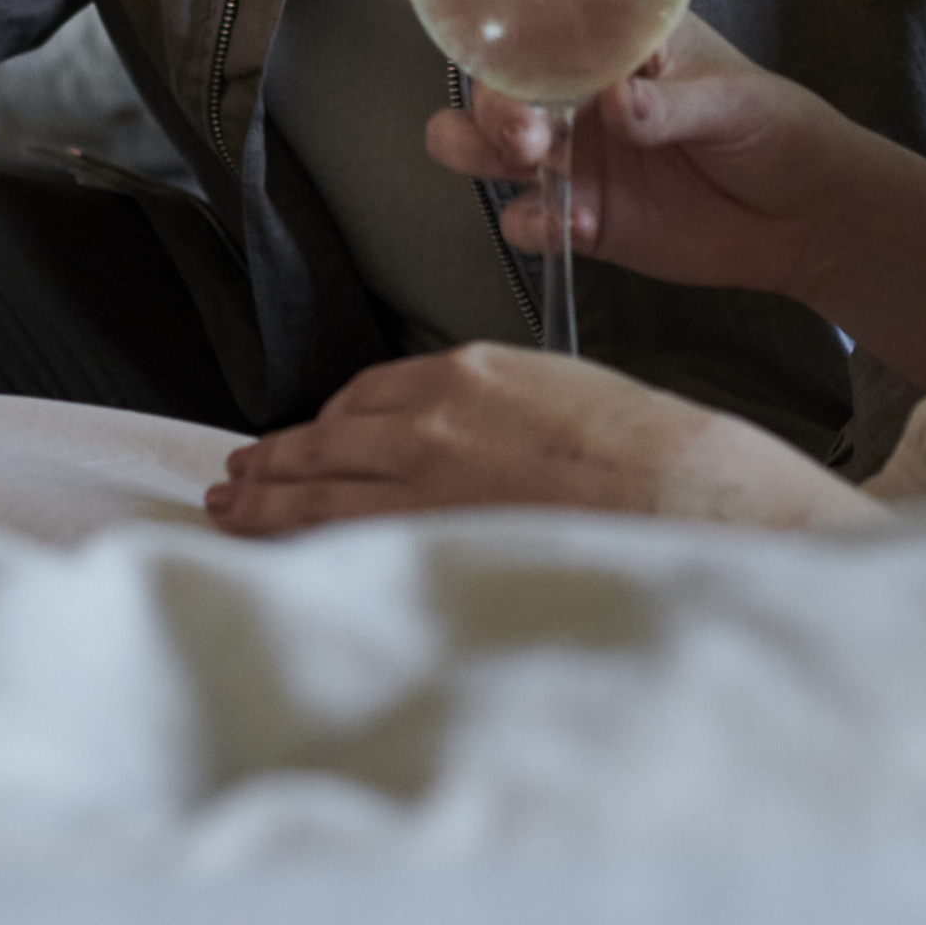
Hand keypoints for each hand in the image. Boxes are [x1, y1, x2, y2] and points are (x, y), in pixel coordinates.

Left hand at [204, 342, 871, 538]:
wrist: (693, 496)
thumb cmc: (653, 455)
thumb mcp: (564, 396)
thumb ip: (497, 415)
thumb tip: (465, 449)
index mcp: (468, 374)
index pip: (368, 394)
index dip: (327, 421)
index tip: (307, 436)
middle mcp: (429, 421)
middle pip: (327, 440)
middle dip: (276, 460)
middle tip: (237, 477)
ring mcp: (421, 484)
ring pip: (318, 489)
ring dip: (266, 499)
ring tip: (232, 509)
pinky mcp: (428, 541)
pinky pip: (342, 538)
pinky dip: (297, 541)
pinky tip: (274, 550)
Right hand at [424, 10, 865, 302]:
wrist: (804, 220)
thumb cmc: (774, 125)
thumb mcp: (735, 98)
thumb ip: (675, 101)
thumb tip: (624, 104)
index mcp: (609, 28)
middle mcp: (574, 85)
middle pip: (491, 76)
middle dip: (490, 99)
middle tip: (529, 132)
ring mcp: (570, 151)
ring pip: (480, 143)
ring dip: (485, 151)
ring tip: (535, 167)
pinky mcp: (578, 214)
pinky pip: (524, 219)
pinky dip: (536, 223)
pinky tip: (579, 228)